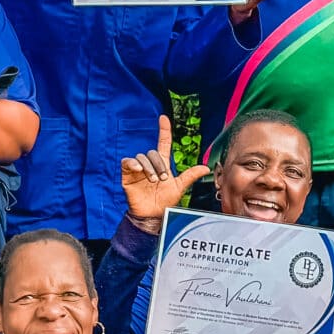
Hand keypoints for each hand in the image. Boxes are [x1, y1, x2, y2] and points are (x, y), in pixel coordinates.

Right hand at [120, 114, 210, 228]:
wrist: (152, 215)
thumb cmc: (165, 201)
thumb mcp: (180, 187)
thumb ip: (190, 176)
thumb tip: (206, 168)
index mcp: (162, 164)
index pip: (163, 143)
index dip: (164, 130)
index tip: (163, 118)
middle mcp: (150, 164)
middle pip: (153, 153)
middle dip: (158, 165)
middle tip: (162, 179)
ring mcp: (138, 169)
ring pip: (142, 157)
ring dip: (149, 168)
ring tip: (153, 180)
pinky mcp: (127, 175)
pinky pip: (127, 162)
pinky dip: (133, 164)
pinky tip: (138, 171)